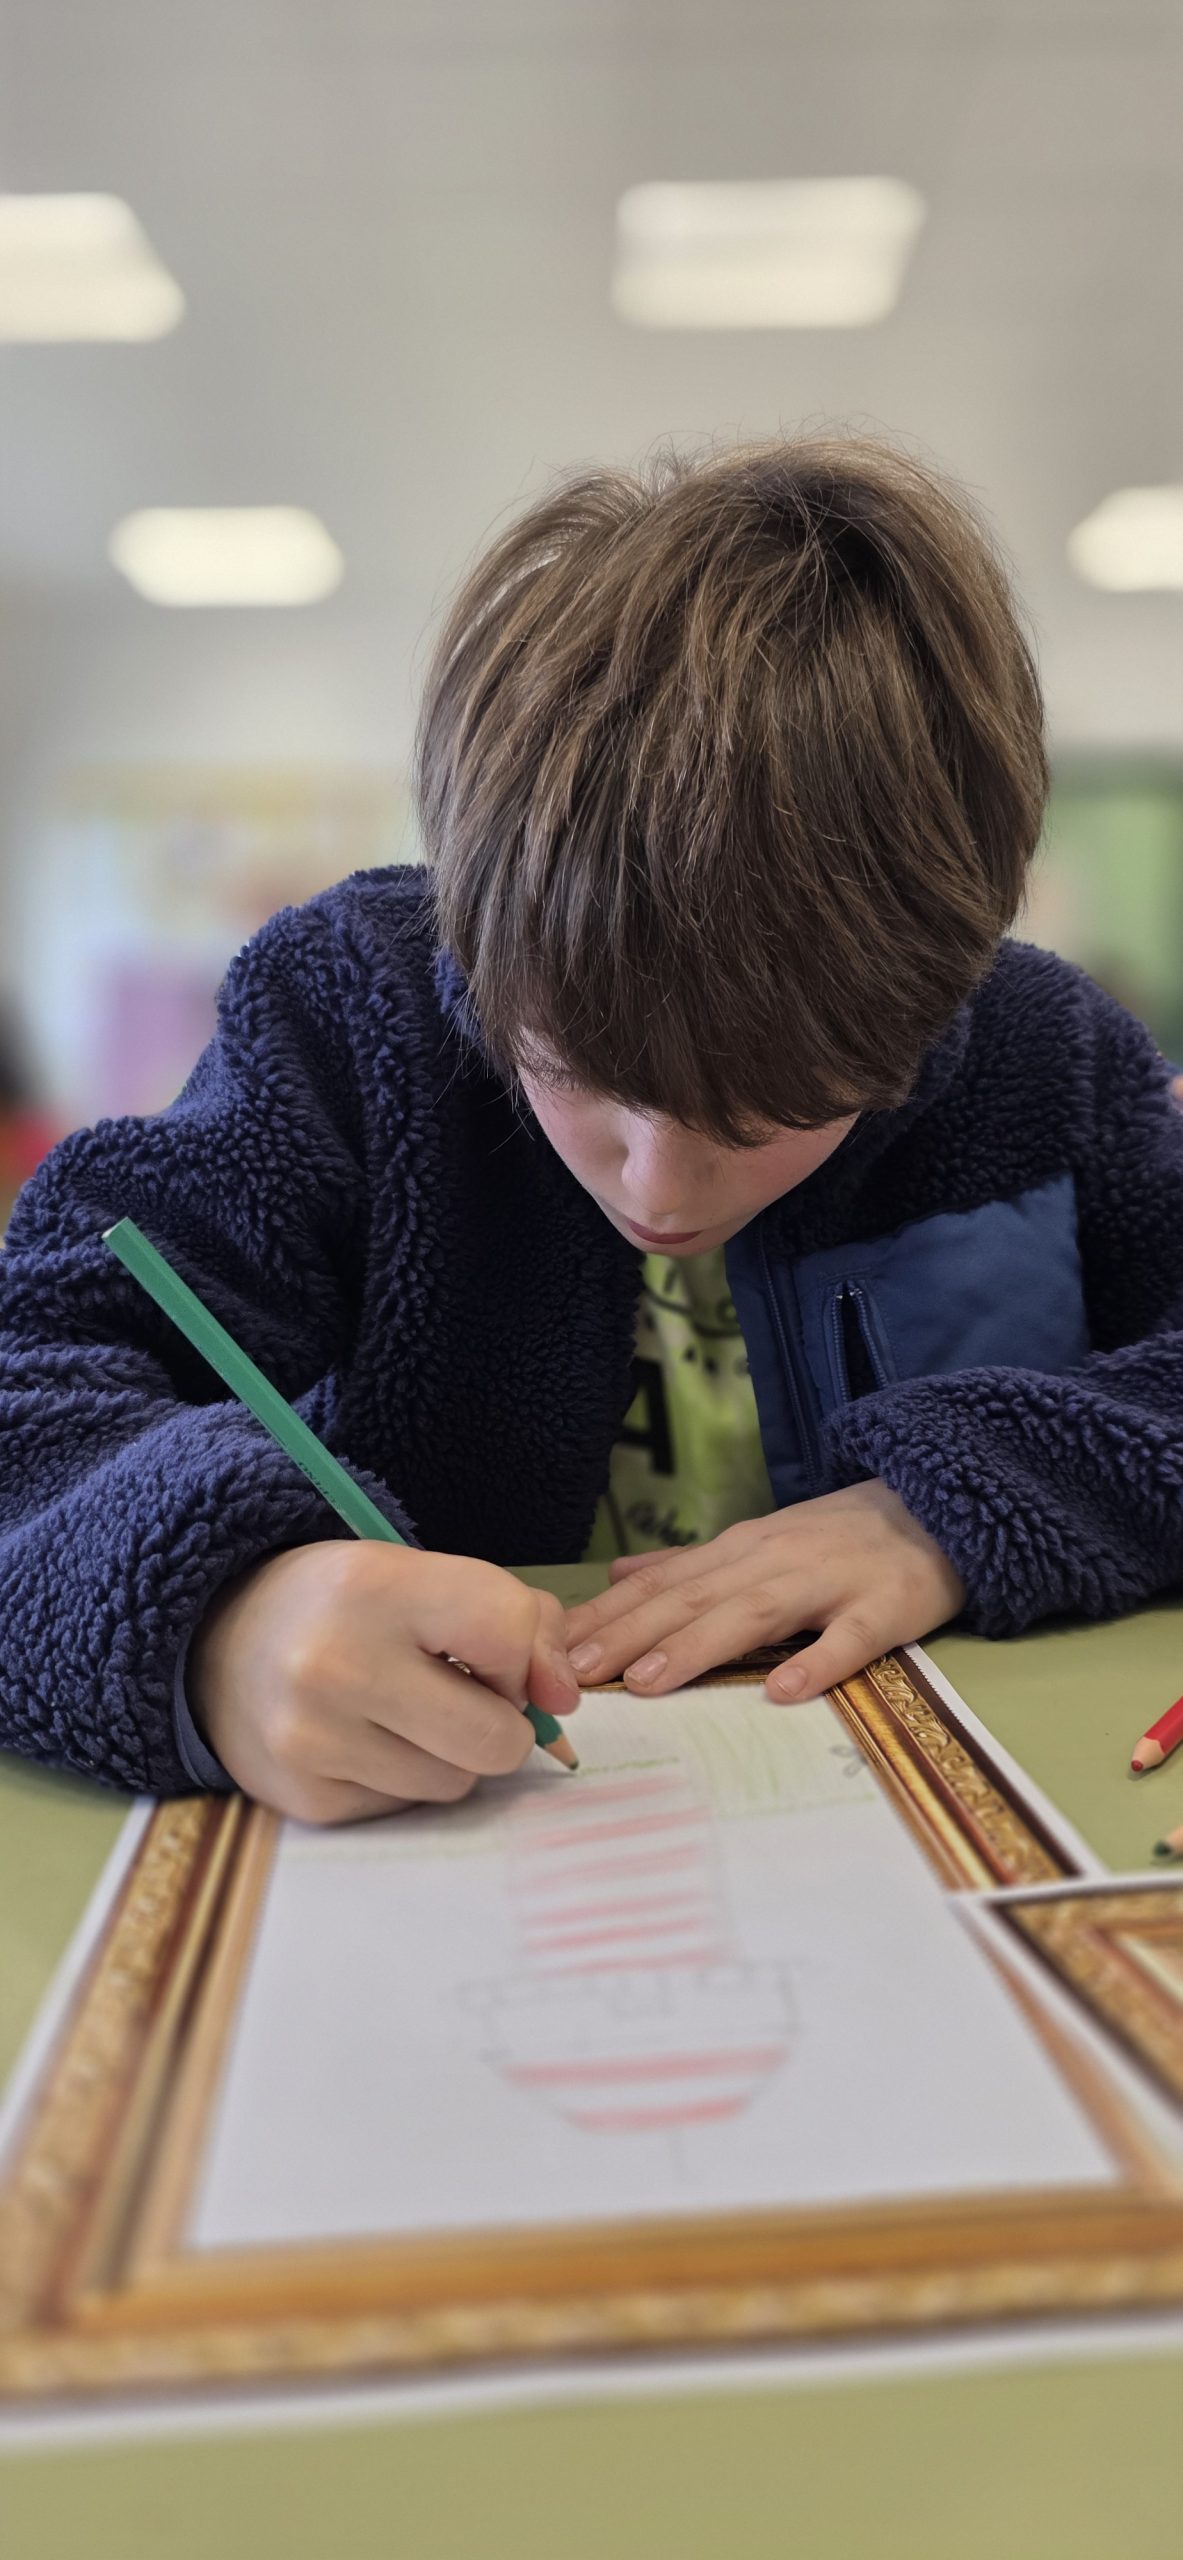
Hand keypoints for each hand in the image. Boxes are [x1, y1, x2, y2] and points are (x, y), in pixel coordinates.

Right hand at [189, 1541, 579, 1824]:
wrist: (219, 1643)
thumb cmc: (344, 1606)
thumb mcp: (421, 1576)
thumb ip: (516, 1619)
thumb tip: (562, 1701)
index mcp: (374, 1586)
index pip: (506, 1632)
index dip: (523, 1652)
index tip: (494, 1653)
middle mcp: (335, 1665)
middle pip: (495, 1739)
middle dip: (497, 1722)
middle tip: (460, 1695)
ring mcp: (313, 1742)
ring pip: (456, 1784)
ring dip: (448, 1755)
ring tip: (400, 1713)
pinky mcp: (304, 1800)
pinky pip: (408, 1810)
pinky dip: (402, 1780)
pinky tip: (363, 1741)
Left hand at [564, 1480, 964, 1701]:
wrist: (938, 1508)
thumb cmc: (839, 1538)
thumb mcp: (759, 1542)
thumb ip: (691, 1564)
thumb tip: (619, 1577)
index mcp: (740, 1550)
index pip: (661, 1585)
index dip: (606, 1617)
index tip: (549, 1648)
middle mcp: (773, 1560)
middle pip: (692, 1599)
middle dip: (628, 1635)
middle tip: (571, 1673)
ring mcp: (830, 1582)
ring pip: (754, 1614)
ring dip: (697, 1647)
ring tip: (648, 1682)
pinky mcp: (884, 1608)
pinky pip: (849, 1639)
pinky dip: (817, 1664)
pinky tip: (783, 1693)